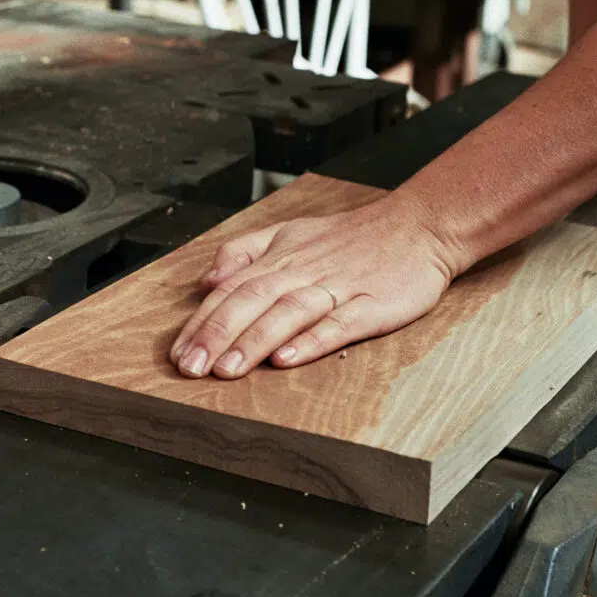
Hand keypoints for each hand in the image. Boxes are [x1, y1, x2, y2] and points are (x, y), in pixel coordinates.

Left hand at [170, 197, 455, 378]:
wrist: (418, 226)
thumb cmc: (351, 238)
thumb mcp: (290, 233)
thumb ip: (244, 254)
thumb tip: (205, 281)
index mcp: (281, 259)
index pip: (230, 290)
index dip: (202, 322)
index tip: (178, 353)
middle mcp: (303, 272)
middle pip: (251, 301)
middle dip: (217, 336)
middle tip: (191, 369)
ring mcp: (338, 288)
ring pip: (288, 313)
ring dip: (255, 341)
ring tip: (227, 370)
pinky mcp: (371, 304)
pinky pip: (337, 323)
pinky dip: (311, 341)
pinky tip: (287, 359)